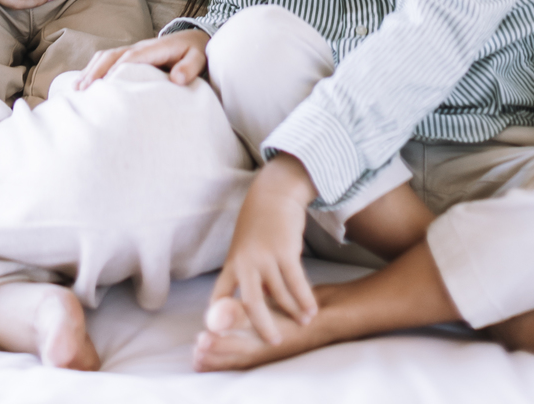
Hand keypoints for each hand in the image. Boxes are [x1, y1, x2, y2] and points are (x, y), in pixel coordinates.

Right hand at [75, 29, 208, 88]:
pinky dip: (93, 69)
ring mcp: (133, 50)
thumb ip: (189, 68)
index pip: (131, 58)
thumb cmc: (194, 52)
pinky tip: (84, 83)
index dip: (117, 71)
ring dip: (91, 71)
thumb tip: (176, 79)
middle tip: (82, 91)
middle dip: (96, 72)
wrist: (193, 38)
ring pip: (106, 57)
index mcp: (154, 48)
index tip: (104, 87)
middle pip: (112, 56)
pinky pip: (108, 59)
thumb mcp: (198, 58)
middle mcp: (139, 47)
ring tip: (77, 89)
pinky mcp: (130, 56)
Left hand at [209, 157, 317, 343]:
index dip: (220, 319)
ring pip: (279, 295)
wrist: (273, 192)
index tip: (223, 339)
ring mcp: (264, 255)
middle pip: (250, 303)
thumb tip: (256, 305)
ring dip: (293, 312)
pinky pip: (296, 282)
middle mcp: (245, 261)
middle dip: (262, 326)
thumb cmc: (259, 225)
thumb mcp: (245, 249)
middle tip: (275, 342)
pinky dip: (305, 298)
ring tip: (304, 322)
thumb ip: (249, 277)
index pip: (220, 297)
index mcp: (232, 263)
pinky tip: (312, 309)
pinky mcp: (284, 250)